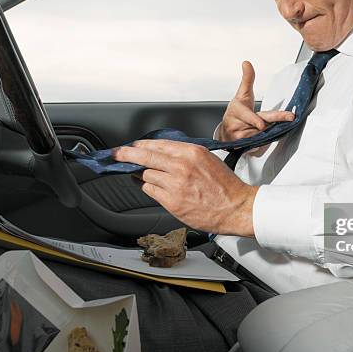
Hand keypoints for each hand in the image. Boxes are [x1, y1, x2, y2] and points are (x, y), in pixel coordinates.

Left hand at [113, 140, 258, 236]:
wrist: (236, 207)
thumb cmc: (225, 186)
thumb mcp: (208, 159)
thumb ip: (185, 154)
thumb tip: (164, 152)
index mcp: (192, 152)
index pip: (157, 144)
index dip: (140, 145)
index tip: (132, 146)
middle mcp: (182, 166)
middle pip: (145, 157)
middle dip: (126, 155)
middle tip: (116, 154)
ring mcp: (175, 184)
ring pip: (146, 174)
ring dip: (141, 174)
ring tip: (139, 174)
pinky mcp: (172, 202)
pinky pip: (150, 190)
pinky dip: (147, 187)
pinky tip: (148, 185)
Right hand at [218, 61, 294, 141]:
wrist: (225, 131)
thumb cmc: (237, 112)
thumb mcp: (242, 94)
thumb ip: (247, 79)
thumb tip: (246, 63)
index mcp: (238, 111)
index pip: (249, 116)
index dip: (255, 120)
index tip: (262, 124)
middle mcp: (238, 126)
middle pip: (260, 126)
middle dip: (275, 122)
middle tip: (290, 117)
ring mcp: (240, 139)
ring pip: (262, 136)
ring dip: (269, 133)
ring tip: (267, 129)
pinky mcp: (244, 148)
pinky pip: (259, 147)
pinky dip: (263, 144)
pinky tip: (263, 141)